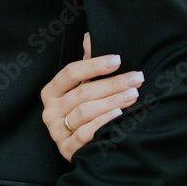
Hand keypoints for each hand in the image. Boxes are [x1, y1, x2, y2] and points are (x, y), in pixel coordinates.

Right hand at [40, 32, 144, 160]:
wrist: (81, 146)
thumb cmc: (84, 110)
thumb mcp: (82, 87)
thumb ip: (86, 64)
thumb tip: (89, 37)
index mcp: (52, 92)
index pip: (70, 73)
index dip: (94, 65)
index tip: (118, 60)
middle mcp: (50, 111)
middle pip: (82, 93)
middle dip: (112, 84)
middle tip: (136, 78)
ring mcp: (56, 131)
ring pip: (84, 112)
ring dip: (111, 102)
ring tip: (133, 95)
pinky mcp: (66, 149)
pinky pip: (84, 134)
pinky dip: (102, 123)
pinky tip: (119, 115)